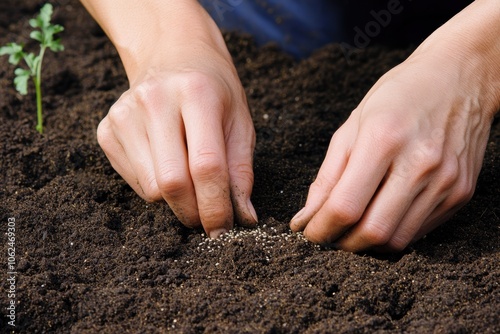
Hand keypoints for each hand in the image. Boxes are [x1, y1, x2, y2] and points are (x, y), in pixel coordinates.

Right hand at [81, 0, 258, 236]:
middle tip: (208, 218)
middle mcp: (155, 101)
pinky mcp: (107, 129)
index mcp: (196, 94)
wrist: (172, 55)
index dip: (216, 206)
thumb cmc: (213, 90)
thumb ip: (241, 170)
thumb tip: (244, 217)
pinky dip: (156, 188)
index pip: (206, 165)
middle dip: (194, 212)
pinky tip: (167, 164)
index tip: (223, 228)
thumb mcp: (240, 121)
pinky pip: (134, 182)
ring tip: (190, 182)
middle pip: (172, 183)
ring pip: (151, 189)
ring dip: (176, 201)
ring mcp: (124, 114)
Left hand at [290, 40, 496, 251]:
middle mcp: (420, 163)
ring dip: (366, 245)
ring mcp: (445, 181)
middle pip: (373, 231)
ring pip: (397, 240)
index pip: (345, 206)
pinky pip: (419, 231)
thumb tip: (306, 216)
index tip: (308, 232)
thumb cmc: (399, 96)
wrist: (461, 76)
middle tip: (328, 236)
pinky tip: (380, 217)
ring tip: (351, 230)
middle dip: (341, 244)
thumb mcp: (352, 125)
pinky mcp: (461, 192)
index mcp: (383, 139)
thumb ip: (328, 175)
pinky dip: (393, 233)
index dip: (320, 228)